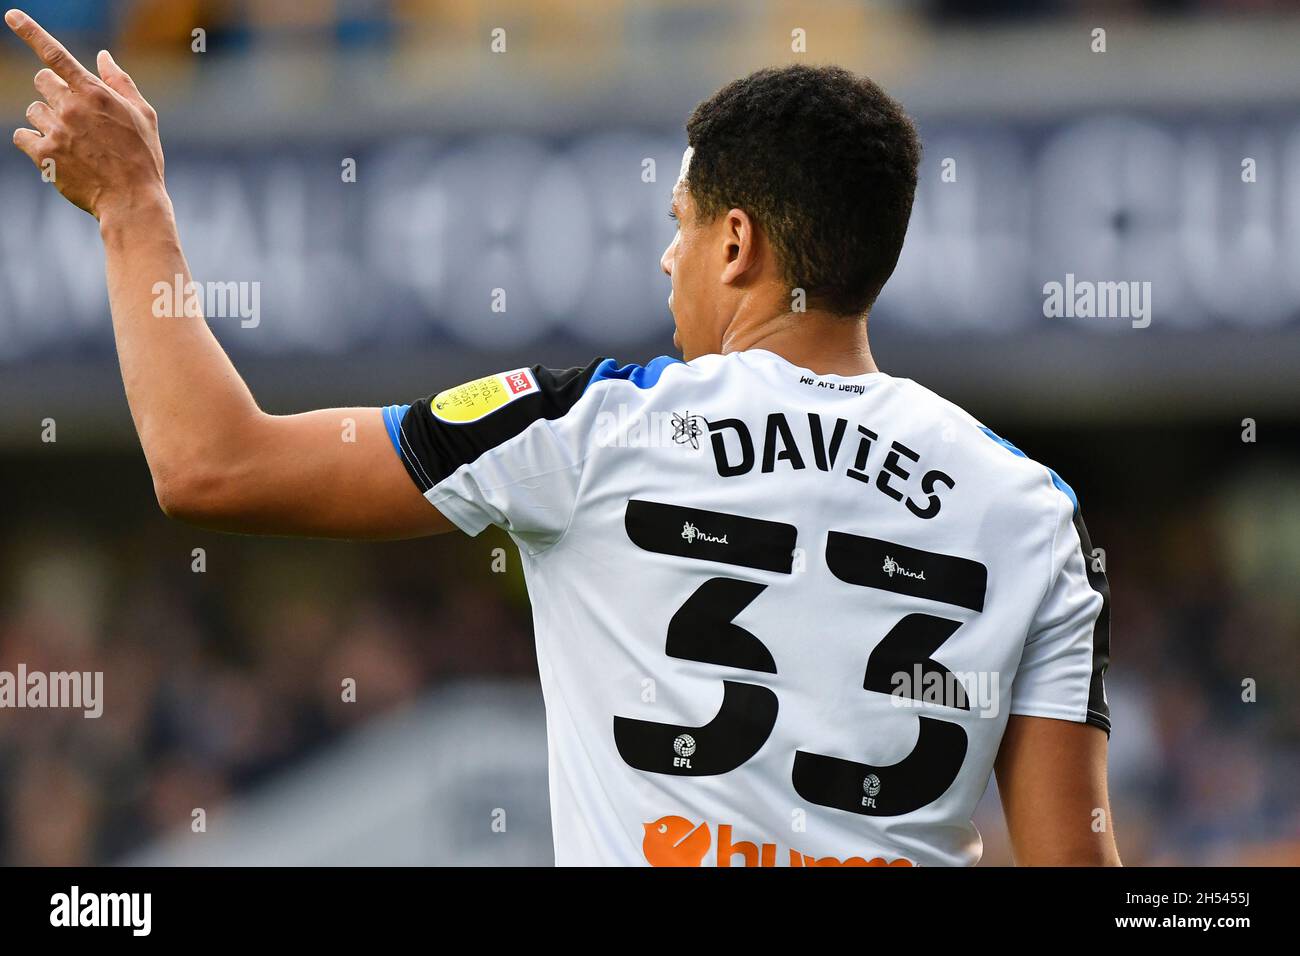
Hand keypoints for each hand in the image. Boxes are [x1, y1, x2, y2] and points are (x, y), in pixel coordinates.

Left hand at [6, 8, 165, 218]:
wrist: (133, 201)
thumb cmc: (143, 158)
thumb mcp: (144, 116)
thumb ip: (120, 82)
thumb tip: (102, 56)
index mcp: (95, 93)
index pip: (55, 54)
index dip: (30, 31)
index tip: (12, 15)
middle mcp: (71, 107)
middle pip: (41, 82)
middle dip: (54, 94)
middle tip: (74, 116)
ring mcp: (56, 131)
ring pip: (34, 110)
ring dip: (48, 121)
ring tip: (73, 142)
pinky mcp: (44, 154)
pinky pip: (23, 136)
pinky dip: (34, 142)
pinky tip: (56, 153)